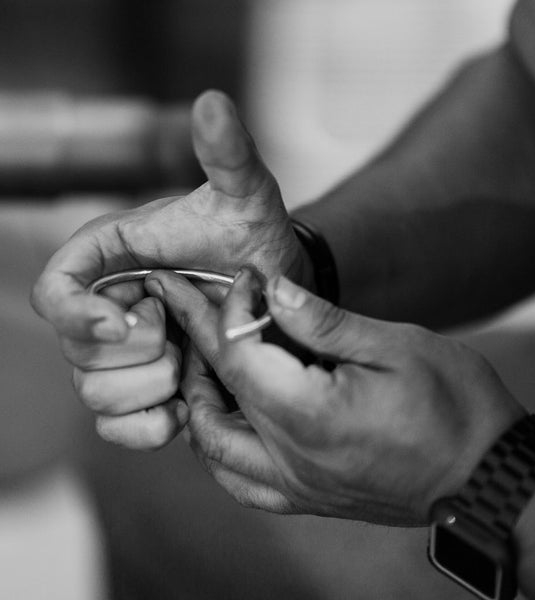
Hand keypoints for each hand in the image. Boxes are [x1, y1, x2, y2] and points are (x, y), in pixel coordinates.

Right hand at [31, 90, 310, 448]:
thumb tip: (214, 102)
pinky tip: (184, 409)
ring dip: (147, 388)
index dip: (75, 312)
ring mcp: (124, 353)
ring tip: (194, 364)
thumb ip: (230, 157)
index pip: (56, 288)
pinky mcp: (145, 387)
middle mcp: (108, 306)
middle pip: (75, 350)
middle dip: (135, 352)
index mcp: (113, 259)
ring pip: (95, 393)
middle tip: (187, 335)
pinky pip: (117, 426)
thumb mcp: (250, 199)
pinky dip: (146, 427)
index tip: (125, 325)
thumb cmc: (257, 243)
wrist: (279, 294)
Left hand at [148, 268, 524, 524]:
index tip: (241, 280)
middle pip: (212, 399)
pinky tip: (230, 413)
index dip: (228, 310)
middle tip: (187, 306)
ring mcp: (296, 488)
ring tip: (206, 355)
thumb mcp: (395, 345)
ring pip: (213, 447)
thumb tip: (272, 288)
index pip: (237, 356)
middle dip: (195, 344)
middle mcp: (291, 460)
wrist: (488, 474)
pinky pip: (239, 478)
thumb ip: (322, 320)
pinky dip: (220, 442)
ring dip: (200, 396)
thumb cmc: (454, 404)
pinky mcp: (307, 498)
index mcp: (311, 416)